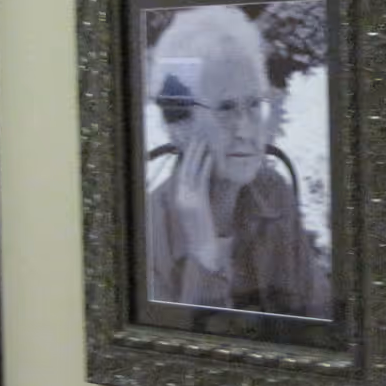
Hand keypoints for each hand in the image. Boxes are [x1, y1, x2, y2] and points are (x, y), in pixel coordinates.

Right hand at [172, 135, 224, 273]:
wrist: (200, 249)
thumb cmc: (197, 234)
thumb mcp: (191, 213)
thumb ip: (192, 197)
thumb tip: (198, 183)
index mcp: (175, 198)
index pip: (180, 173)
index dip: (185, 158)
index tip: (191, 145)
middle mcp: (178, 196)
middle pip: (184, 168)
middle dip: (190, 151)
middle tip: (196, 136)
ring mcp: (187, 198)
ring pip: (192, 170)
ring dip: (197, 154)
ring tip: (203, 140)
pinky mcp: (197, 202)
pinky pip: (201, 179)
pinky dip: (205, 166)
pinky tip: (209, 155)